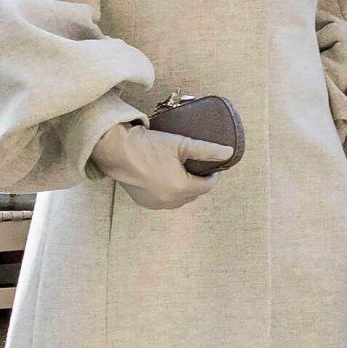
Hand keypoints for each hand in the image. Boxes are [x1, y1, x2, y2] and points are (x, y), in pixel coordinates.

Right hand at [90, 122, 233, 210]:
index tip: (215, 167)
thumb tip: (228, 152)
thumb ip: (207, 150)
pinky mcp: (143, 202)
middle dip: (198, 183)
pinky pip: (163, 201)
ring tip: (183, 173)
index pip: (207, 187)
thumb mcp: (182, 144)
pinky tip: (167, 180)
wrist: (118, 150)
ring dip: (184, 190)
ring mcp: (155, 204)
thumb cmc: (149, 146)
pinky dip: (168, 193)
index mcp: (181, 189)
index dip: (213, 176)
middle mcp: (169, 201)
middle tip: (199, 169)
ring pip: (178, 200)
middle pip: (193, 195)